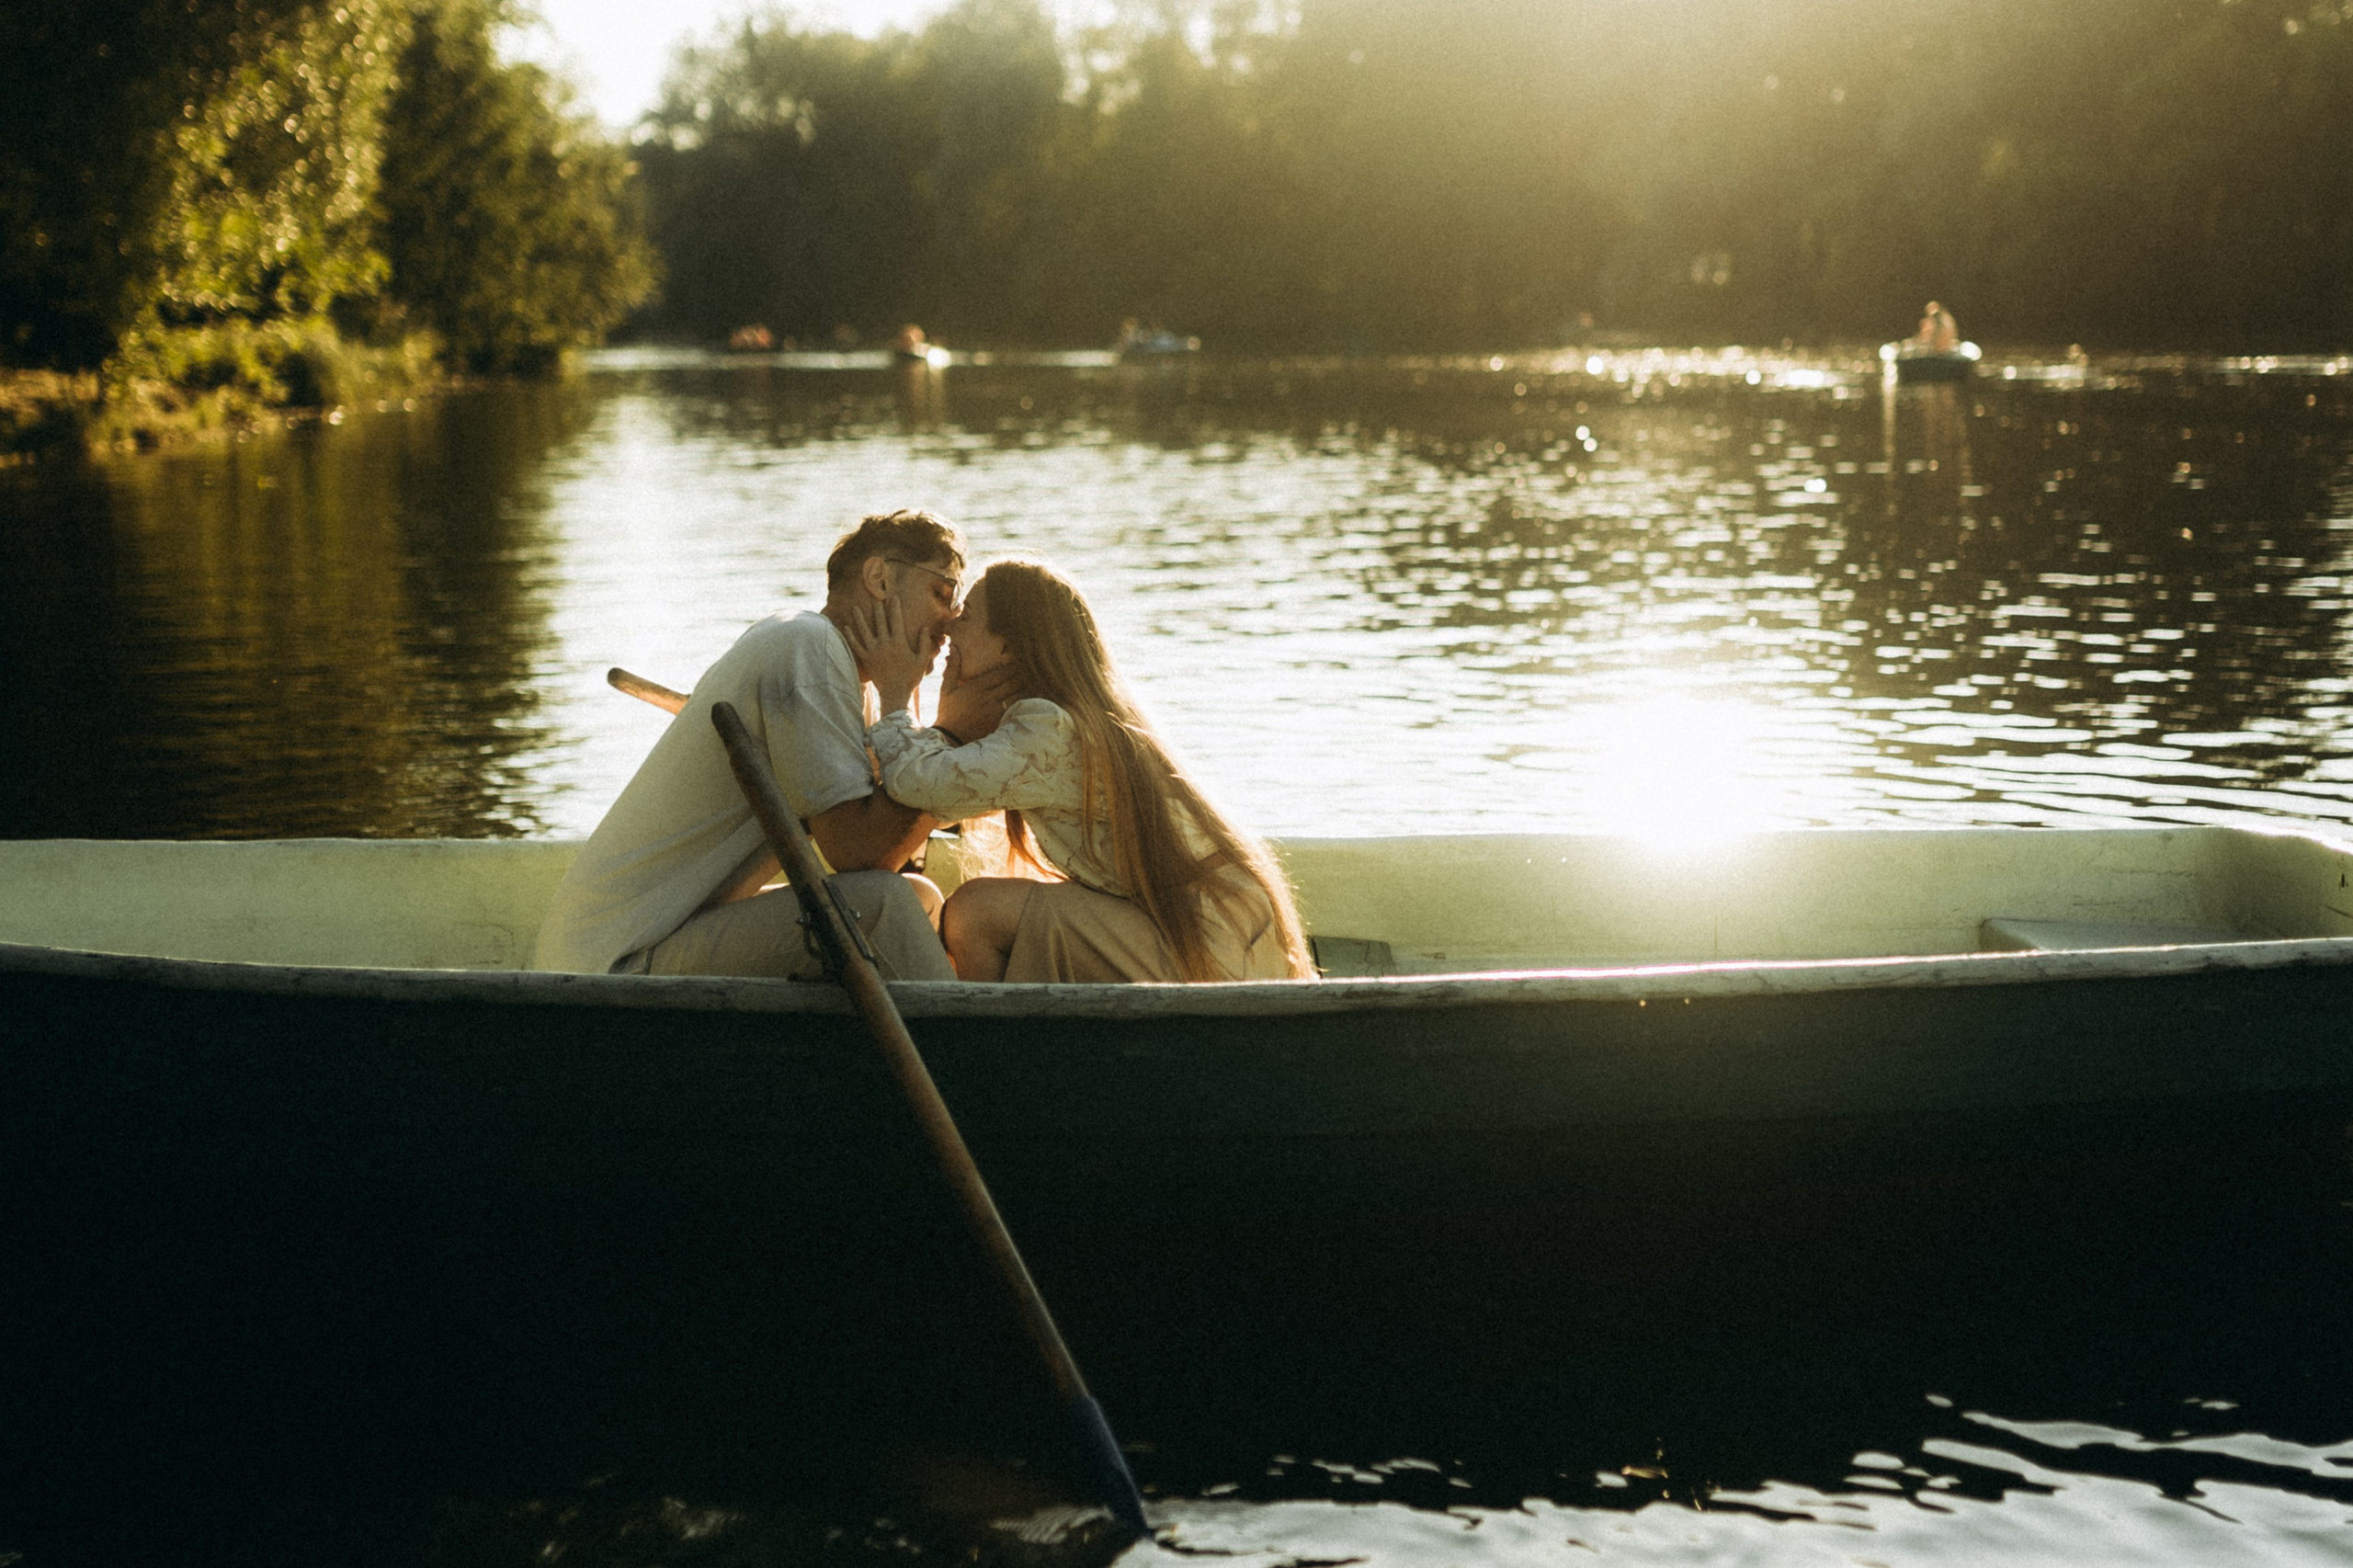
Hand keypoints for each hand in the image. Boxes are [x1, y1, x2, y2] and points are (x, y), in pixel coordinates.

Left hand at [842, 598, 935, 712]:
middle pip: (880, 621)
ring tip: (855, 608)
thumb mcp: (922, 660)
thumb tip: (924, 628)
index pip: (896, 620)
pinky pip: (856, 645)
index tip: (894, 597)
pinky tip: (846, 627)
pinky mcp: (866, 659)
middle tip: (874, 597)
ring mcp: (873, 651)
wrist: (895, 693)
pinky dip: (850, 636)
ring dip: (860, 618)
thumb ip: (924, 643)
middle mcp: (885, 643)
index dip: (895, 607)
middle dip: (877, 608)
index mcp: (899, 642)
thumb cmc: (910, 677)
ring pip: (864, 631)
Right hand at [936, 643, 1018, 742]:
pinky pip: (1015, 709)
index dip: (1012, 667)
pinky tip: (1026, 700)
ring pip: (1017, 696)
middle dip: (1020, 676)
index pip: (1001, 673)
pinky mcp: (999, 722)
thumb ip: (953, 668)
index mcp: (976, 687)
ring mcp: (995, 711)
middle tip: (1026, 672)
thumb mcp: (946, 689)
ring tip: (1028, 684)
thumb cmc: (948, 711)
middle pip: (1012, 683)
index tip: (1016, 663)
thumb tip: (954, 647)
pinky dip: (1021, 703)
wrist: (949, 737)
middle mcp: (987, 697)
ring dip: (1023, 689)